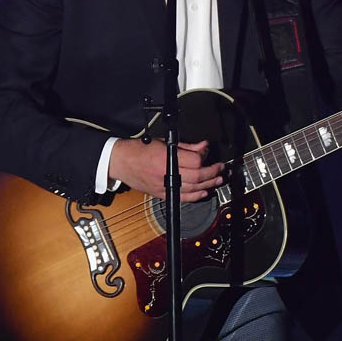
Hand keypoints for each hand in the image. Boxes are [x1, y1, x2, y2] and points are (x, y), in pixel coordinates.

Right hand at [108, 138, 223, 201]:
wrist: (121, 162)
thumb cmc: (138, 150)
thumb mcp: (164, 142)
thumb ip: (186, 146)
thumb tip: (203, 146)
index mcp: (166, 158)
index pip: (195, 161)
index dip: (205, 157)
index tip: (208, 154)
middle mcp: (166, 174)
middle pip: (197, 176)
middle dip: (212, 172)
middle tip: (220, 168)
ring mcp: (164, 186)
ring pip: (193, 189)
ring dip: (208, 184)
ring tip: (217, 180)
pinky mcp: (162, 194)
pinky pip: (183, 198)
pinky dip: (195, 196)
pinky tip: (203, 192)